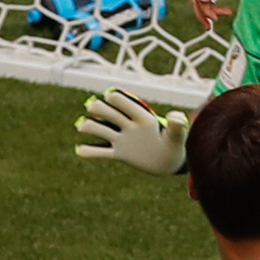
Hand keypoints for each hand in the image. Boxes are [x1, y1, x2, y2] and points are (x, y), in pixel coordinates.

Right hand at [75, 89, 189, 174]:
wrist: (169, 162)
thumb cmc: (174, 145)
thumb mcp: (177, 136)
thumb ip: (177, 126)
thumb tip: (175, 115)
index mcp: (142, 118)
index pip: (126, 103)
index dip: (116, 98)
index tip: (109, 96)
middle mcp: (129, 126)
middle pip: (109, 112)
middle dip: (98, 107)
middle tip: (92, 108)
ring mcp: (122, 140)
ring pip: (99, 129)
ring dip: (88, 126)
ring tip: (84, 127)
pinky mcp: (119, 154)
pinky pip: (99, 152)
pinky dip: (88, 151)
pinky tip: (82, 150)